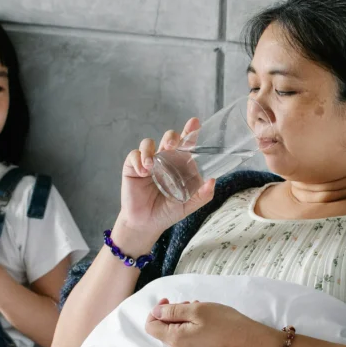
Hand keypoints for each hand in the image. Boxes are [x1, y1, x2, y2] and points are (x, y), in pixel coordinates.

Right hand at [116, 120, 216, 249]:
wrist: (147, 224)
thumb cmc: (168, 212)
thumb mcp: (189, 205)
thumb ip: (202, 195)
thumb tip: (213, 181)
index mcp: (179, 165)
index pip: (186, 145)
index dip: (190, 132)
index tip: (194, 123)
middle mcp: (164, 160)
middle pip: (168, 138)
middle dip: (170, 137)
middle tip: (170, 145)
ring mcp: (148, 162)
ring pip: (148, 143)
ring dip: (150, 150)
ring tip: (151, 166)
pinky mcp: (133, 167)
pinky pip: (134, 155)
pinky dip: (138, 160)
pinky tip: (142, 172)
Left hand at [144, 299, 258, 346]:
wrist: (247, 339)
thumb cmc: (223, 322)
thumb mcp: (196, 310)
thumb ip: (172, 311)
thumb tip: (155, 312)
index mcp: (175, 340)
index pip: (150, 326)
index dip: (156, 311)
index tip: (168, 301)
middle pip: (162, 329)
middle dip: (172, 313)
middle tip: (189, 304)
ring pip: (174, 331)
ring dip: (182, 317)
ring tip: (198, 309)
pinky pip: (184, 336)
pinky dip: (189, 325)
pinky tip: (203, 318)